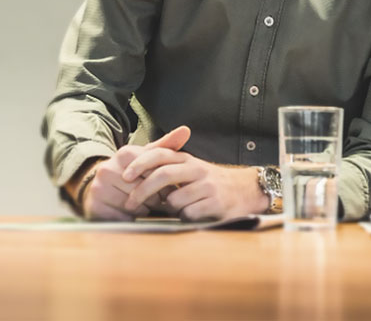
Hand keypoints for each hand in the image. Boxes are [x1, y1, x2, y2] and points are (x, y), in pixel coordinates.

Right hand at [78, 126, 190, 220]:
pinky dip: (131, 218)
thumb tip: (186, 130)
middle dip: (155, 197)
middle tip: (159, 200)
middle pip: (144, 189)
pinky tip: (132, 214)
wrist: (102, 187)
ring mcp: (99, 187)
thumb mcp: (148, 156)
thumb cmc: (132, 172)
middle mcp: (108, 168)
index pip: (153, 171)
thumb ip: (167, 145)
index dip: (163, 182)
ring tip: (146, 206)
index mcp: (125, 153)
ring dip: (144, 209)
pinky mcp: (95, 206)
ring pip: (133, 205)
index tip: (168, 187)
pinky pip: (122, 217)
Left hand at [121, 130, 266, 220]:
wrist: (246, 190)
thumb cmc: (211, 183)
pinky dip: (184, 217)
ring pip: (174, 200)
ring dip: (169, 208)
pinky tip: (193, 214)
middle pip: (163, 174)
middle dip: (142, 189)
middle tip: (130, 202)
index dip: (140, 162)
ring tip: (177, 209)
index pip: (160, 154)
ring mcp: (208, 186)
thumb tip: (135, 173)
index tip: (125, 175)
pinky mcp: (215, 202)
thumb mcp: (191, 169)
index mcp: (188, 159)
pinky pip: (188, 214)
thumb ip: (169, 168)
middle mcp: (198, 169)